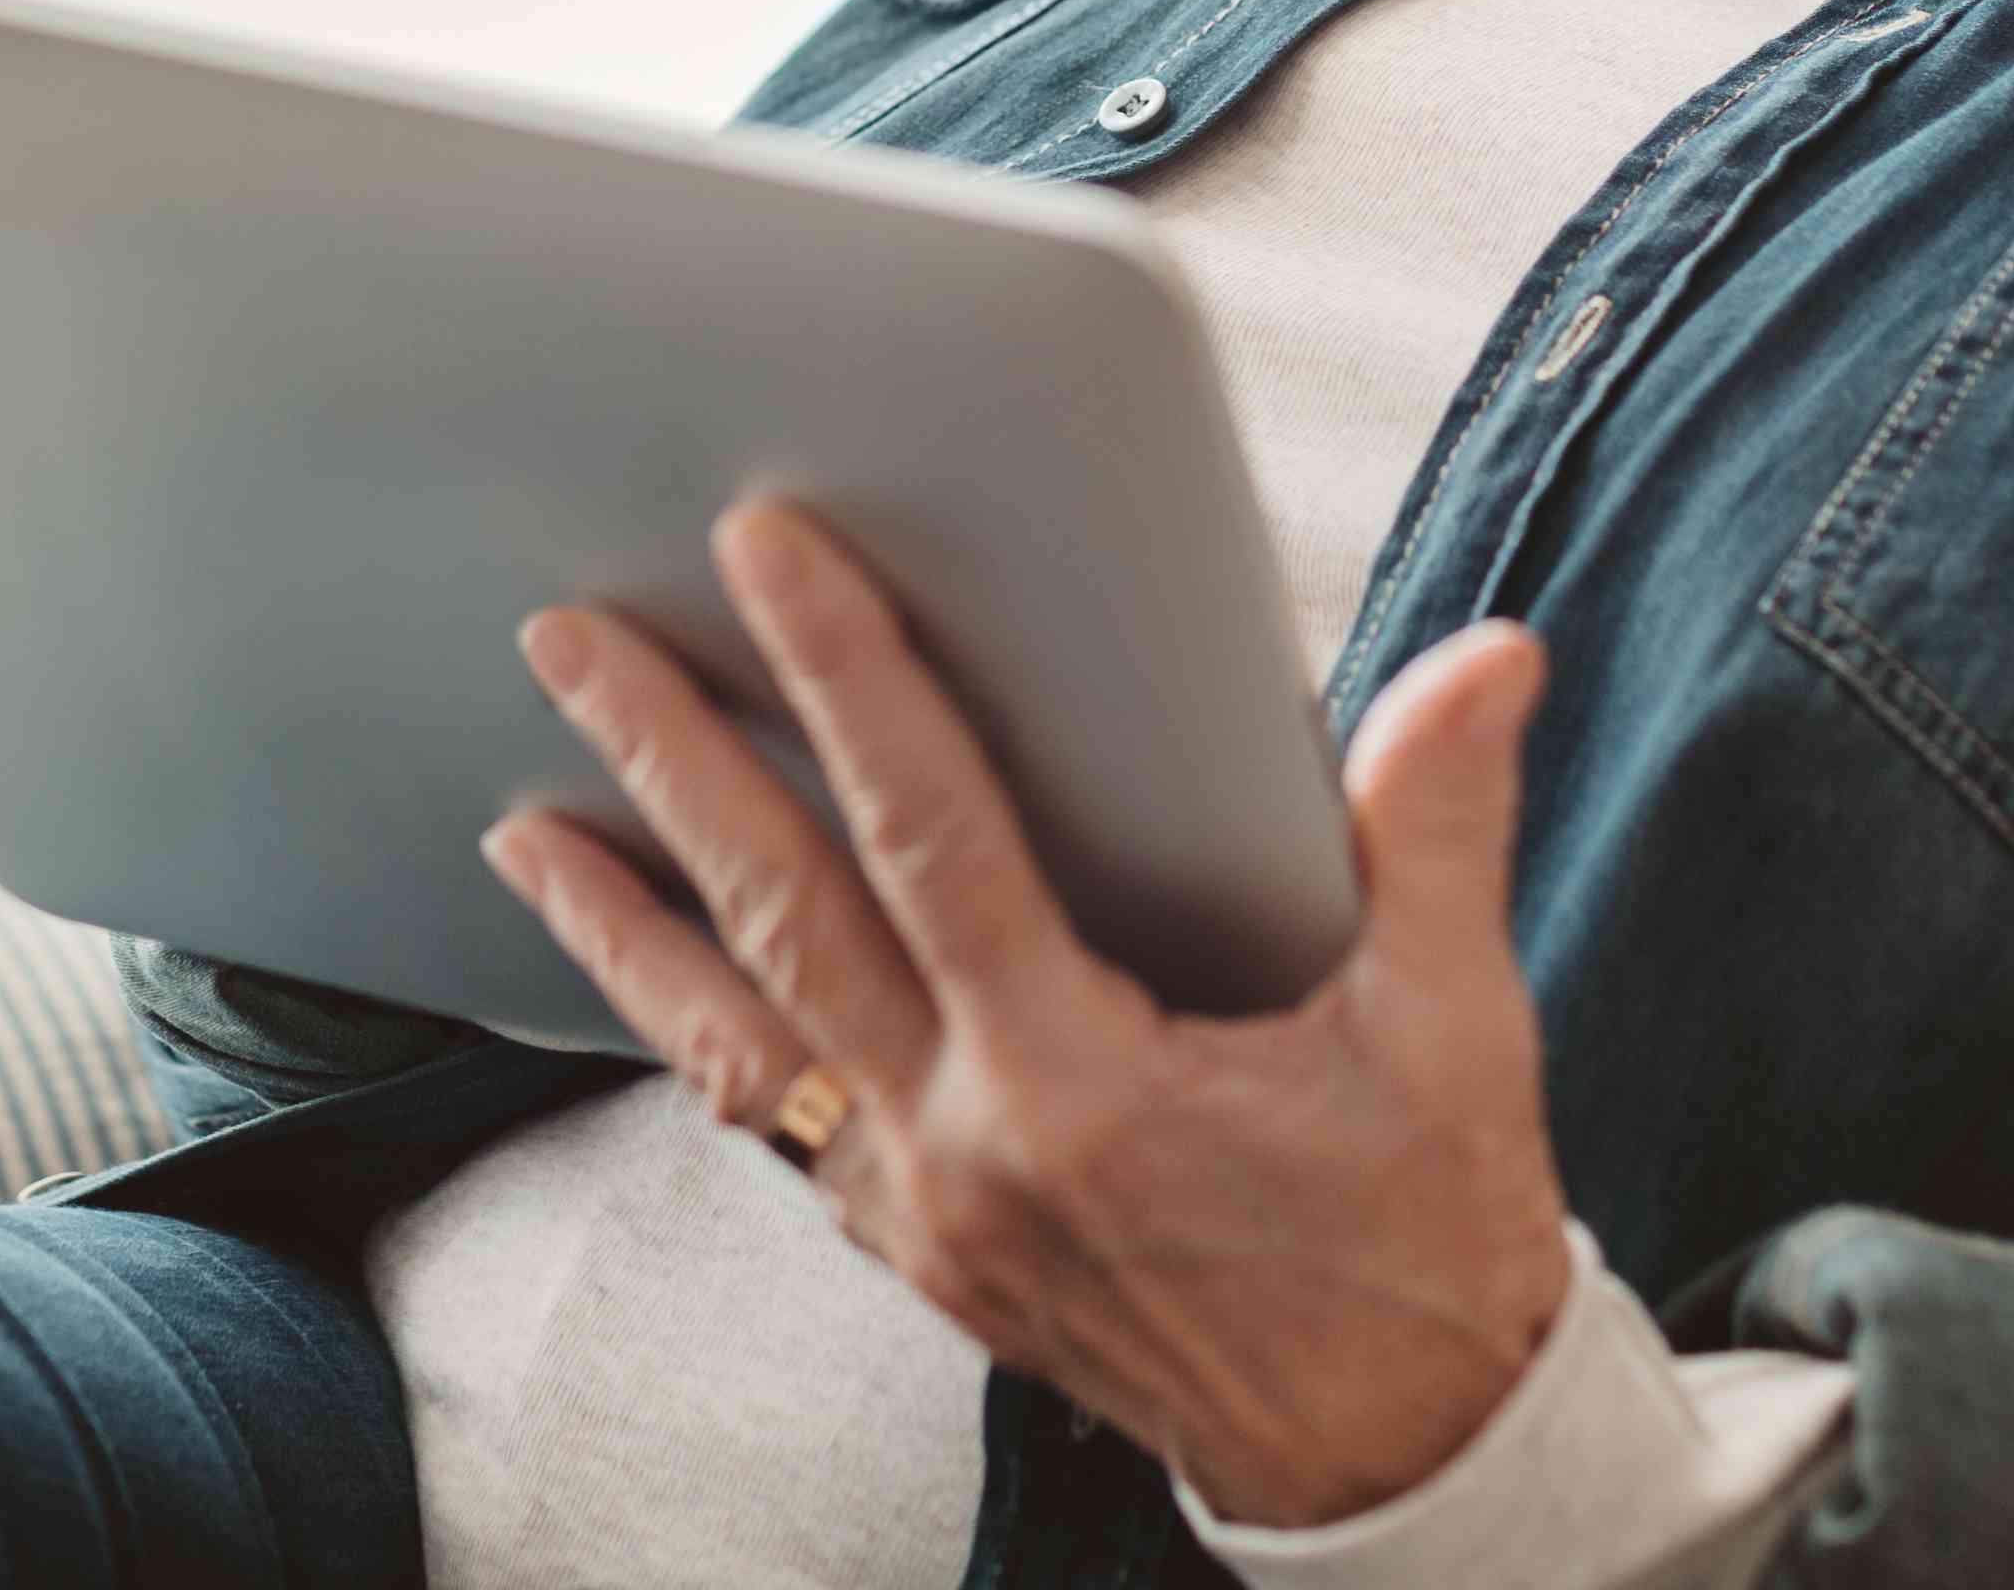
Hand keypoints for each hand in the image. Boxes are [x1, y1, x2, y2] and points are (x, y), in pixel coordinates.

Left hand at [485, 500, 1578, 1529]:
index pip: (928, 836)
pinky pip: (770, 1127)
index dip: (845, 680)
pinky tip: (650, 972)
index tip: (767, 552)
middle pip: (778, 920)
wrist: (1397, 1460)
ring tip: (528, 821)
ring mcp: (924, 1214)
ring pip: (733, 1042)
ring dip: (627, 917)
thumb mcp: (1455, 1035)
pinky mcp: (919, 1250)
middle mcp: (967, 1153)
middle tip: (574, 638)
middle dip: (668, 761)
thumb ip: (1441, 830)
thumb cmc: (1424, 1246)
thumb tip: (1485, 661)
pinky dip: (694, 1034)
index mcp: (1082, 1087)